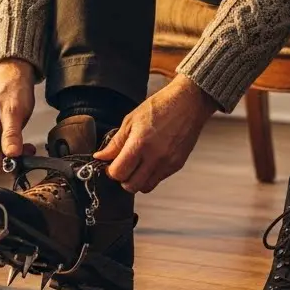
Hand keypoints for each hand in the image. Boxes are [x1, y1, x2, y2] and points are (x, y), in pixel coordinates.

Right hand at [0, 59, 36, 172]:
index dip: (2, 162)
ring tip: (28, 149)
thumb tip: (12, 155)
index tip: (18, 161)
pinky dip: (15, 153)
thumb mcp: (14, 112)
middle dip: (8, 162)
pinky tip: (25, 147)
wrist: (16, 78)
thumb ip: (12, 135)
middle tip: (26, 155)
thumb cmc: (12, 89)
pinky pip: (4, 152)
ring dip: (13, 158)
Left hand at [93, 75, 218, 193]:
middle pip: (131, 186)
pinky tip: (150, 161)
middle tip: (123, 166)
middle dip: (123, 179)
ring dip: (137, 180)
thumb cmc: (159, 106)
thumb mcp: (131, 120)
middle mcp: (155, 157)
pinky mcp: (178, 164)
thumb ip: (115, 142)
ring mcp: (168, 163)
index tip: (110, 164)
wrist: (189, 102)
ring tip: (136, 166)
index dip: (111, 171)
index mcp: (140, 143)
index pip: (118, 172)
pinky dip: (151, 175)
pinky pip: (159, 179)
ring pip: (146, 187)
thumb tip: (101, 157)